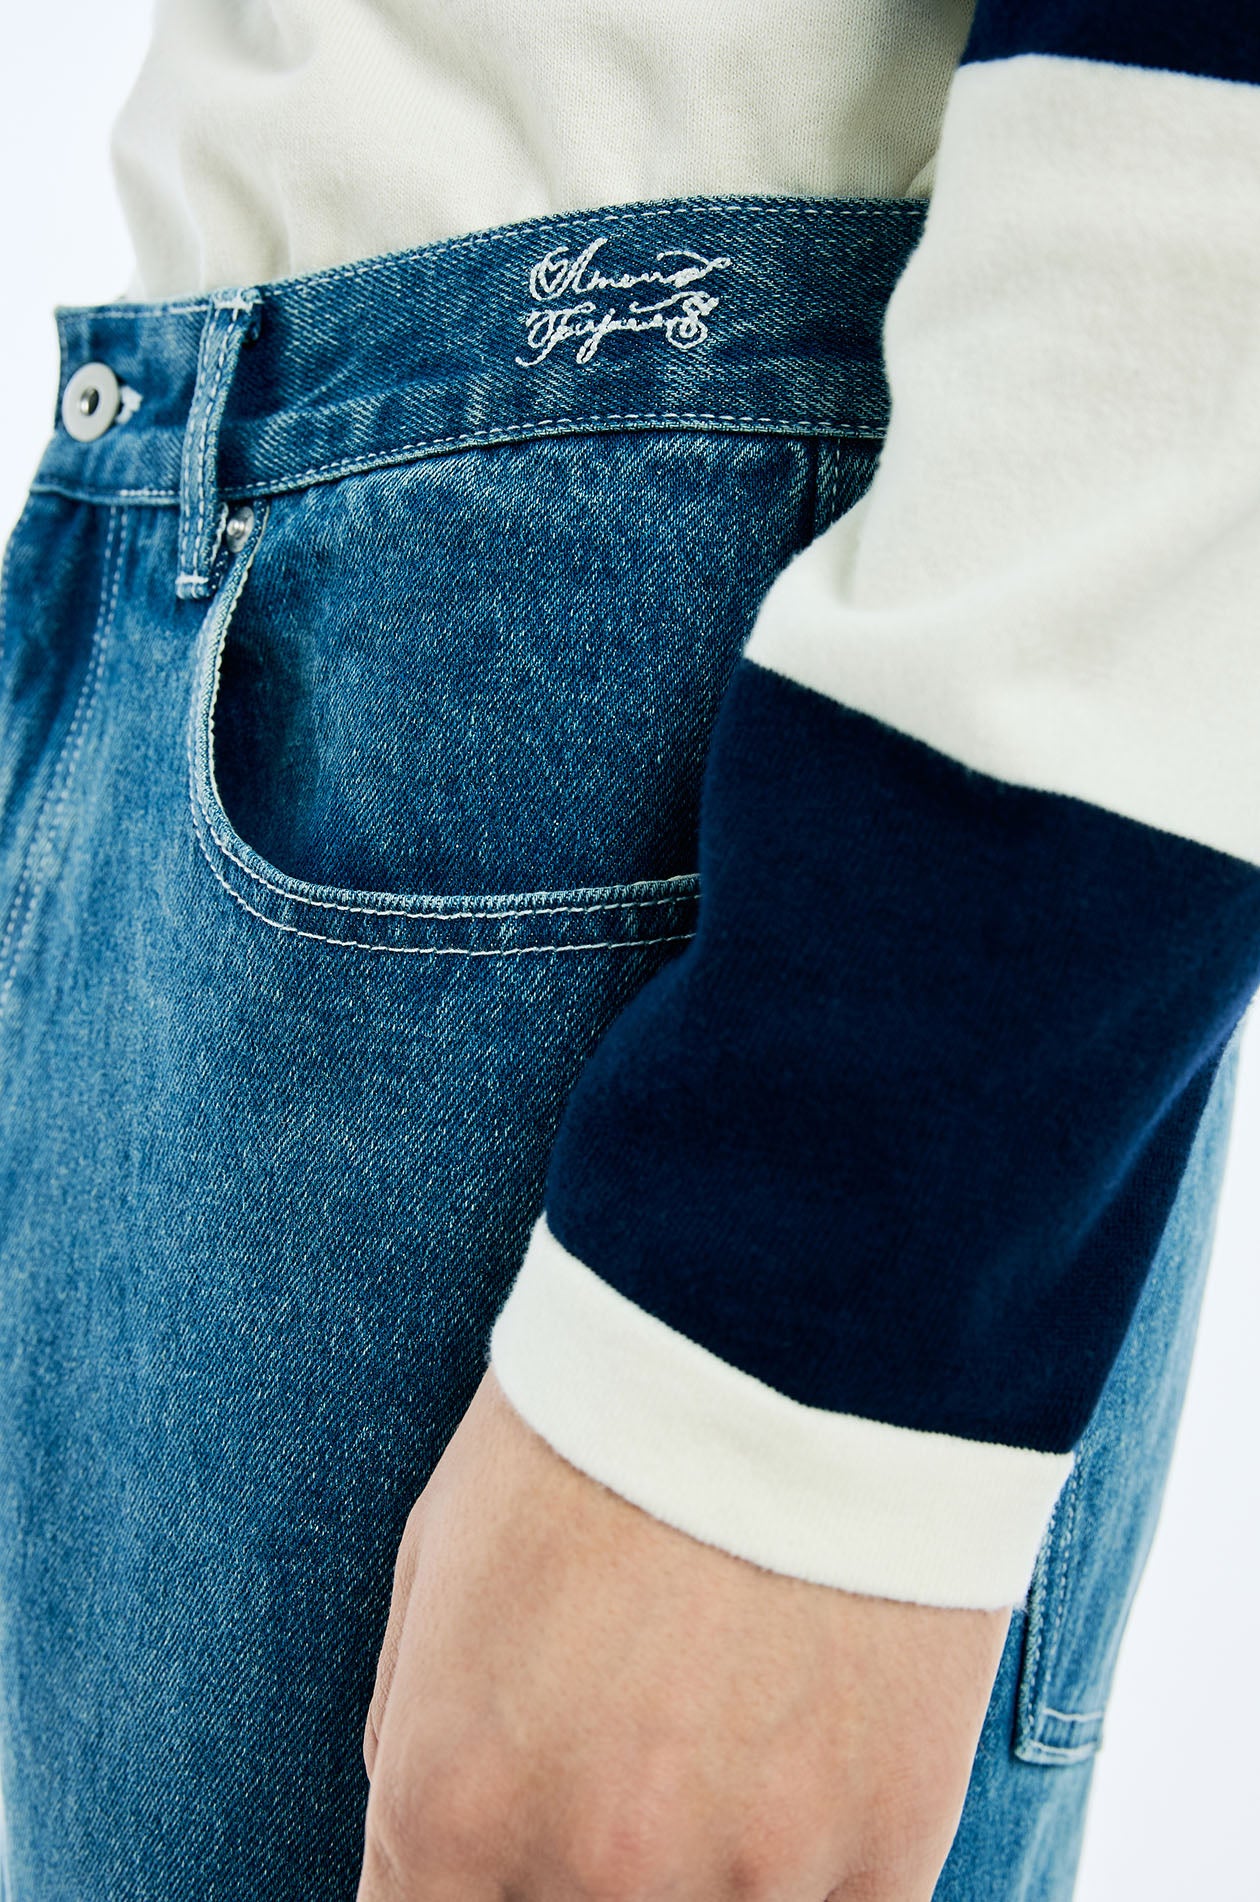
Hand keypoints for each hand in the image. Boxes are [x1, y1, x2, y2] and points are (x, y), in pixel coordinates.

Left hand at [358, 1365, 1009, 1900]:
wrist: (792, 1328)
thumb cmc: (596, 1422)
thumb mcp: (439, 1564)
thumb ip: (418, 1739)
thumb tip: (437, 1851)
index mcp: (454, 1806)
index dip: (458, 1898)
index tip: (499, 1855)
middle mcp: (592, 1873)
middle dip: (578, 1869)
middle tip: (626, 1755)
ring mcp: (750, 1880)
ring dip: (703, 1865)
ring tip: (721, 1727)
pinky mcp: (889, 1851)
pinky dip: (813, 1872)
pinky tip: (808, 1760)